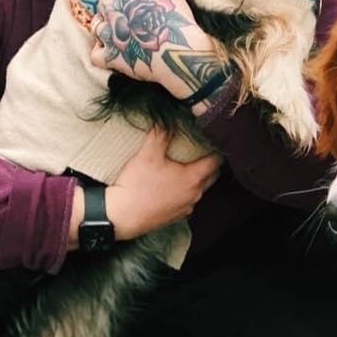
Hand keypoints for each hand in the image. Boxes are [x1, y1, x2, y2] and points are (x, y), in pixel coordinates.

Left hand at [90, 0, 222, 100]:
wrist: (180, 54)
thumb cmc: (177, 19)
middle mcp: (111, 11)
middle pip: (104, 2)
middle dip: (115, 5)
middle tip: (133, 14)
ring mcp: (108, 35)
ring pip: (96, 24)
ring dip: (106, 25)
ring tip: (122, 29)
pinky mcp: (108, 57)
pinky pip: (95, 53)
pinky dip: (102, 51)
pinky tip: (114, 49)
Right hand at [106, 127, 223, 239]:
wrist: (120, 217)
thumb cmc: (136, 185)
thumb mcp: (148, 154)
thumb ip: (161, 134)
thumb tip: (167, 118)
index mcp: (193, 178)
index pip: (216, 162)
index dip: (217, 150)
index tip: (213, 142)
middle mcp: (194, 194)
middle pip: (212, 177)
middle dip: (211, 164)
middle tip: (204, 152)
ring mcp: (186, 208)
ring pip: (200, 190)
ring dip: (199, 179)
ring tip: (190, 168)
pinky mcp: (176, 218)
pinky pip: (188, 202)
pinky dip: (186, 193)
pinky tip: (175, 187)